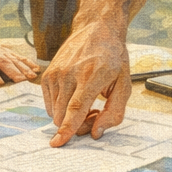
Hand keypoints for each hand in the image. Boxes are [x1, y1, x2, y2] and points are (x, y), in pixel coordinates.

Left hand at [0, 35, 40, 84]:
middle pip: (3, 62)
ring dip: (23, 68)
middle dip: (12, 71)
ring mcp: (2, 52)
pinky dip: (28, 63)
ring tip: (31, 77)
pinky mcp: (8, 52)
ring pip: (14, 59)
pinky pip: (20, 57)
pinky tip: (36, 70)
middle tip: (20, 81)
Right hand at [40, 17, 131, 146]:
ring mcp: (55, 73)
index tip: (58, 142)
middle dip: (77, 125)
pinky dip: (60, 107)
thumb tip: (97, 132)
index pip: (75, 108)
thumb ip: (114, 111)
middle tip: (95, 115)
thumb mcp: (124, 84)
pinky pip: (49, 104)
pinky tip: (75, 96)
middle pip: (63, 115)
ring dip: (68, 117)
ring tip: (87, 103)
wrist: (96, 29)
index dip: (67, 128)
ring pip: (54, 112)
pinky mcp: (47, 74)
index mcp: (90, 76)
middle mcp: (69, 74)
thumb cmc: (112, 57)